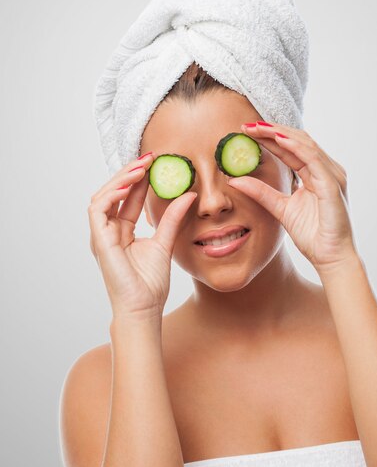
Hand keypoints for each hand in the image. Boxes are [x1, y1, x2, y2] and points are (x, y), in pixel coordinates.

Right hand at [88, 153, 196, 318]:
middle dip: (130, 173)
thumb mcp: (165, 242)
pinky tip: (129, 186)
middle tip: (149, 158)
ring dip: (121, 179)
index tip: (156, 164)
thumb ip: (173, 219)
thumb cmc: (151, 284)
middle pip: (115, 193)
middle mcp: (109, 231)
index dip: (140, 180)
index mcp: (123, 232)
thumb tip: (188, 195)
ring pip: (104, 196)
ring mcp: (102, 235)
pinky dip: (112, 194)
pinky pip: (98, 209)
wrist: (143, 308)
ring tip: (141, 167)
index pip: (129, 199)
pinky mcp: (99, 240)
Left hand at [227, 121, 358, 273]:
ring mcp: (331, 176)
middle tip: (248, 125)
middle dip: (272, 131)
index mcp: (315, 174)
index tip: (246, 132)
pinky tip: (279, 140)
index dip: (269, 139)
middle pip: (298, 141)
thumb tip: (235, 180)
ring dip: (280, 134)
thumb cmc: (313, 235)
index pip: (290, 149)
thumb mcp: (280, 209)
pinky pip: (313, 159)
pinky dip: (296, 147)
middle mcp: (326, 170)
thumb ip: (260, 192)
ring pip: (305, 145)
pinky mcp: (333, 185)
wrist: (330, 257)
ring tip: (258, 128)